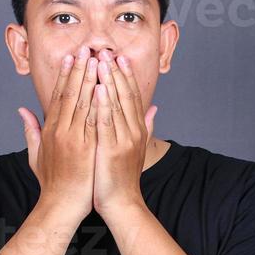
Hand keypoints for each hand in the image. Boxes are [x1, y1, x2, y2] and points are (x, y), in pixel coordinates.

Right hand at [18, 45, 97, 220]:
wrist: (61, 206)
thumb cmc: (52, 183)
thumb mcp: (35, 154)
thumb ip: (30, 130)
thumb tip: (22, 111)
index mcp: (49, 130)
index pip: (58, 96)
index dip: (65, 75)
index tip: (71, 57)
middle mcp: (59, 130)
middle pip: (70, 93)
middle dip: (78, 69)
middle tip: (86, 48)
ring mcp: (72, 138)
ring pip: (82, 102)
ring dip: (90, 79)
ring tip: (97, 59)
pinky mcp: (84, 147)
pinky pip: (93, 119)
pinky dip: (98, 102)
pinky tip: (103, 86)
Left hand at [90, 49, 157, 215]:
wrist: (121, 204)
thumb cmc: (122, 177)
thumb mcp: (137, 148)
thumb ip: (146, 125)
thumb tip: (155, 107)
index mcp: (137, 130)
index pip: (132, 96)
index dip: (125, 75)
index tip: (118, 57)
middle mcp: (133, 131)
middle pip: (125, 95)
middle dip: (116, 71)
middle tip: (107, 50)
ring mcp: (124, 140)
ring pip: (116, 104)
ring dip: (109, 81)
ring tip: (101, 60)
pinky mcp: (112, 150)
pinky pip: (107, 122)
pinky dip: (104, 104)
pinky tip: (99, 87)